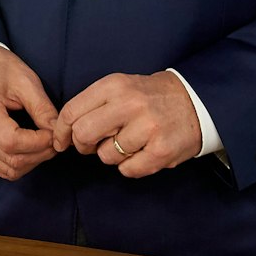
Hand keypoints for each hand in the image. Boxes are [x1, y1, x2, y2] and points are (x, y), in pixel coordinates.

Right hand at [0, 45, 62, 180]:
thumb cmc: (1, 70)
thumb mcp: (26, 82)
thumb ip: (42, 109)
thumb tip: (57, 134)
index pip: (12, 142)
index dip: (38, 143)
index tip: (53, 132)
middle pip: (12, 160)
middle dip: (40, 154)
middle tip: (54, 139)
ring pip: (9, 170)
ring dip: (33, 161)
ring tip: (44, 143)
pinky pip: (2, 169)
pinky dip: (21, 164)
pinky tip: (30, 148)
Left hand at [56, 71, 201, 178]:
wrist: (195, 101)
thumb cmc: (150, 97)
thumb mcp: (120, 87)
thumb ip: (92, 104)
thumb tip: (65, 131)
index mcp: (114, 85)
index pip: (72, 112)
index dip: (60, 131)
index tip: (60, 142)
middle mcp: (130, 104)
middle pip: (84, 134)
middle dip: (82, 146)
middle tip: (91, 146)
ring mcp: (148, 128)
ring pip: (106, 155)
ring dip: (111, 155)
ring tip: (127, 143)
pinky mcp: (161, 151)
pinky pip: (127, 170)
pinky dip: (129, 166)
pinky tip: (141, 153)